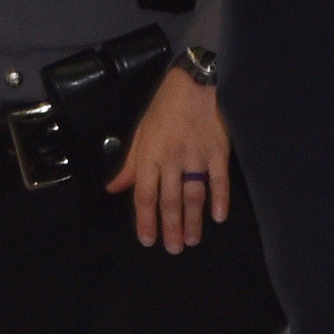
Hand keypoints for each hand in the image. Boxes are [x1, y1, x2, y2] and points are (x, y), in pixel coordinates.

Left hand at [103, 64, 231, 251]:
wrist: (194, 83)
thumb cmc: (164, 109)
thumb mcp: (141, 134)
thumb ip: (130, 165)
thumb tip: (113, 189)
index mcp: (150, 155)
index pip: (145, 195)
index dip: (145, 220)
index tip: (148, 240)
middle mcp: (171, 159)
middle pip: (170, 200)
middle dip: (170, 228)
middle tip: (173, 250)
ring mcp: (196, 156)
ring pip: (193, 194)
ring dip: (193, 220)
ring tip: (192, 240)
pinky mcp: (218, 151)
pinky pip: (219, 179)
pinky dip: (220, 199)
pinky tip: (218, 217)